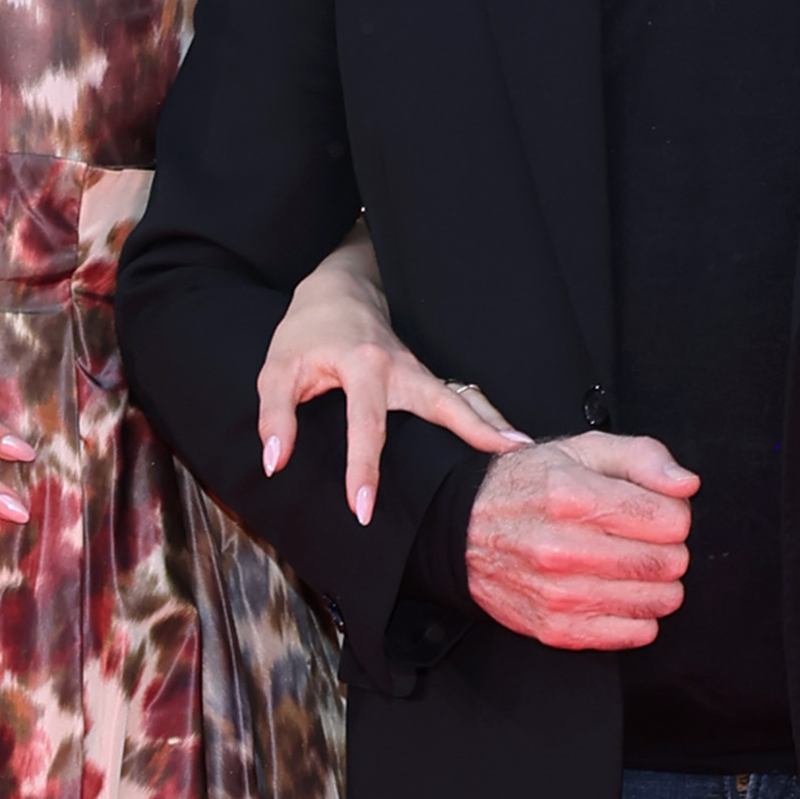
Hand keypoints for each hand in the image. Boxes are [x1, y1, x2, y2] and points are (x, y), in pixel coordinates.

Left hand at [255, 225, 526, 519]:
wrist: (339, 290)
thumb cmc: (307, 333)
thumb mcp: (277, 369)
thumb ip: (275, 415)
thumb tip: (275, 462)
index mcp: (362, 365)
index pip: (365, 423)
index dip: (363, 467)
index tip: (362, 508)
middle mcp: (400, 368)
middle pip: (443, 403)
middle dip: (473, 432)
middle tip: (506, 459)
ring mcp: (419, 371)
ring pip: (462, 399)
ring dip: (492, 425)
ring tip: (524, 452)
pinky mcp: (425, 377)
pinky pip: (459, 400)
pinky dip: (484, 419)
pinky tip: (507, 443)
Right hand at [463, 433, 695, 650]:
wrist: (463, 530)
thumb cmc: (528, 488)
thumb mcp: (582, 450)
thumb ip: (642, 458)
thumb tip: (686, 484)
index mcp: (572, 497)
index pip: (671, 520)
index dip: (674, 514)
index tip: (658, 514)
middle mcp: (562, 548)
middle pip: (668, 562)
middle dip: (668, 549)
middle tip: (645, 541)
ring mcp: (558, 594)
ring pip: (658, 601)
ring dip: (657, 584)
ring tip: (632, 567)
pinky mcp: (557, 629)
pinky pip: (635, 634)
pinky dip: (639, 616)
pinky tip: (618, 593)